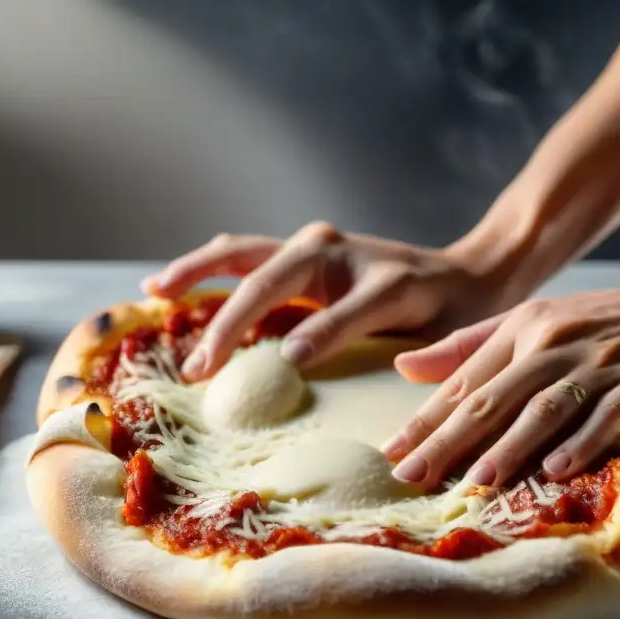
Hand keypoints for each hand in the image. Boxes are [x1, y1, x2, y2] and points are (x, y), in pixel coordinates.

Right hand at [142, 222, 498, 380]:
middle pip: (271, 276)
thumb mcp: (436, 336)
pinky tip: (170, 286)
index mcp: (381, 274)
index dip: (320, 333)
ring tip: (155, 291)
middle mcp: (335, 250)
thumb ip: (381, 341)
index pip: (343, 308)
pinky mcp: (296, 258)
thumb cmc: (450, 316)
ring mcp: (311, 248)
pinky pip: (242, 258)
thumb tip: (296, 357)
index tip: (287, 363)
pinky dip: (206, 270)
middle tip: (199, 370)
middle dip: (230, 322)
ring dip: (197, 272)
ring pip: (243, 254)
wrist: (464, 281)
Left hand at [382, 271, 619, 488]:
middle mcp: (554, 341)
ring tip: (476, 480)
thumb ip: (469, 345)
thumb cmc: (609, 322)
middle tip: (412, 476)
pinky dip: (581, 442)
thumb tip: (403, 366)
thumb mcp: (535, 320)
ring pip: (544, 407)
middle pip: (493, 396)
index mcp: (523, 326)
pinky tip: (556, 470)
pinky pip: (608, 414)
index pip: (464, 379)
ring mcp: (602, 361)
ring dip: (509, 445)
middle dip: (449, 439)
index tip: (391, 452)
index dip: (426, 417)